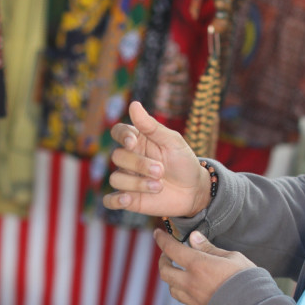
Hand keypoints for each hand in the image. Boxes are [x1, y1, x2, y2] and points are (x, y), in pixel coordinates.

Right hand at [102, 101, 209, 217]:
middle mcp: (129, 159)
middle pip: (117, 156)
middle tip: (161, 171)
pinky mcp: (129, 199)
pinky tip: (127, 199)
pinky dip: (114, 200)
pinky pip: (110, 200)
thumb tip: (133, 104)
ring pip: (116, 178)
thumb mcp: (173, 141)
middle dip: (139, 164)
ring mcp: (128, 179)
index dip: (122, 136)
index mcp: (138, 141)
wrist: (194, 190)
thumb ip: (152, 126)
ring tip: (159, 186)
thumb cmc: (183, 162)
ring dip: (137, 183)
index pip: (118, 132)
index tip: (133, 143)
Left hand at [154, 228, 256, 304]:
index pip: (171, 249)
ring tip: (180, 274)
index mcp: (198, 265)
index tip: (157, 233)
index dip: (162, 240)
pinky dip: (188, 298)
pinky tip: (196, 295)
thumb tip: (193, 237)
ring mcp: (193, 301)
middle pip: (165, 272)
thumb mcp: (232, 257)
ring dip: (173, 280)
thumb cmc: (247, 281)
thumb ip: (210, 248)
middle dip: (163, 261)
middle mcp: (190, 283)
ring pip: (173, 290)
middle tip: (167, 256)